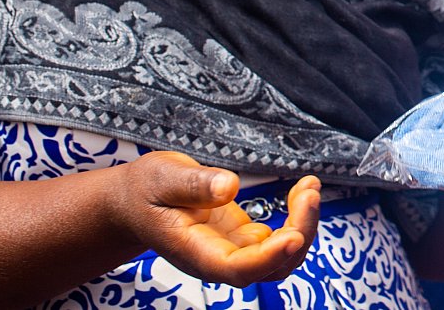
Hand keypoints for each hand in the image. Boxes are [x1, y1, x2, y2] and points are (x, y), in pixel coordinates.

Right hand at [113, 152, 319, 285]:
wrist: (134, 202)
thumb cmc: (145, 190)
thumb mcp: (162, 177)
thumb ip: (194, 184)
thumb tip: (228, 188)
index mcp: (193, 251)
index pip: (235, 268)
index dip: (268, 257)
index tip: (294, 235)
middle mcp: (217, 259)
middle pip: (269, 268)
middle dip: (299, 233)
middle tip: (309, 191)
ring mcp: (233, 251)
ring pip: (280, 258)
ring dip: (304, 226)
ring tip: (309, 187)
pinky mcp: (244, 238)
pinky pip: (279, 240)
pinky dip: (298, 218)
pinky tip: (302, 189)